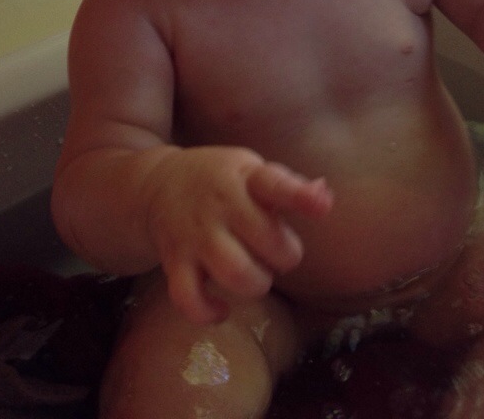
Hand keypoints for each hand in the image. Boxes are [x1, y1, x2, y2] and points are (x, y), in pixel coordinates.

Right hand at [143, 146, 332, 322]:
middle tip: (278, 252)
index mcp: (245, 178)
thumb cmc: (221, 180)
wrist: (158, 184)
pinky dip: (207, 312)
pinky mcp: (174, 262)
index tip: (322, 206)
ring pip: (234, 273)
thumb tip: (325, 198)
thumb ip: (289, 186)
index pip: (274, 184)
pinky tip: (222, 308)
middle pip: (266, 240)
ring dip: (256, 284)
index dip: (300, 197)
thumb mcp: (253, 170)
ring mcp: (195, 235)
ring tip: (256, 275)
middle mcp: (220, 206)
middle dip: (284, 255)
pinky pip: (188, 298)